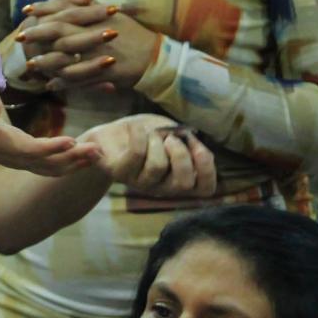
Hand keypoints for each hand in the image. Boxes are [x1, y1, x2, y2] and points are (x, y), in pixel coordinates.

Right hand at [0, 90, 98, 175]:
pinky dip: (66, 163)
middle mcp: (12, 157)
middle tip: (99, 151)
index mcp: (2, 144)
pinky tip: (81, 158)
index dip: (52, 148)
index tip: (74, 142)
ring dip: (74, 164)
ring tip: (98, 156)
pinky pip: (46, 166)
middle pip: (47, 164)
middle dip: (74, 159)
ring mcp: (16, 160)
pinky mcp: (19, 157)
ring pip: (50, 168)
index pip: (31, 150)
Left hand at [15, 0, 159, 91]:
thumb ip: (92, 5)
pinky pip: (79, 79)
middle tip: (20, 37)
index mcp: (98, 18)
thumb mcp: (115, 14)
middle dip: (38, 34)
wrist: (156, 57)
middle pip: (60, 32)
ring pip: (66, 57)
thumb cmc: (134, 34)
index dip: (45, 10)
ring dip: (46, 62)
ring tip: (32, 65)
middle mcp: (96, 33)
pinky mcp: (105, 72)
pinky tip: (51, 85)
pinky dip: (63, 82)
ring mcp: (100, 54)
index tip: (27, 10)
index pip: (66, 10)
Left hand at [81, 115, 219, 197]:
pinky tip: (136, 128)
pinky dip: (139, 136)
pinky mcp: (119, 172)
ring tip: (150, 132)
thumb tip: (193, 140)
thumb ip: (185, 139)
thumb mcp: (171, 132)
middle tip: (170, 138)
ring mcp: (139, 182)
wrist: (109, 136)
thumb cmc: (146, 135)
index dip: (207, 168)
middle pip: (183, 183)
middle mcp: (162, 187)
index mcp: (179, 178)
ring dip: (156, 142)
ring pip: (158, 167)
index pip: (205, 188)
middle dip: (181, 154)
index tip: (197, 146)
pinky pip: (135, 155)